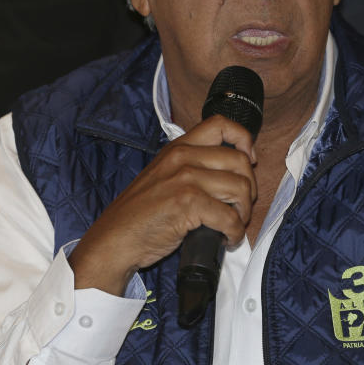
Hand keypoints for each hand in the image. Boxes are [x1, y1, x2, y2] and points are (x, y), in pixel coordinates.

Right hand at [68, 115, 256, 294]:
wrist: (114, 240)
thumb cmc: (138, 215)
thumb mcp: (162, 176)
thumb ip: (190, 167)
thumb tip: (230, 175)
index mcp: (177, 148)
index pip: (220, 124)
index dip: (243, 140)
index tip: (249, 160)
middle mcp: (182, 157)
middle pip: (239, 161)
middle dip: (248, 188)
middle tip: (240, 207)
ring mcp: (185, 179)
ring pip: (240, 188)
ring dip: (243, 213)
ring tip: (232, 225)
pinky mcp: (188, 203)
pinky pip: (229, 217)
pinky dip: (234, 232)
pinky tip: (226, 239)